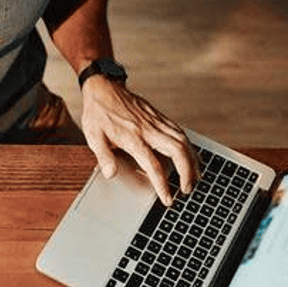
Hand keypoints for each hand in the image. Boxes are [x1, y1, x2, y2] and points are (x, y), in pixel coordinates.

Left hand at [80, 77, 197, 204]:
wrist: (104, 87)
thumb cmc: (98, 114)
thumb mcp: (93, 136)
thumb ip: (103, 156)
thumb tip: (110, 174)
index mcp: (133, 137)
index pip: (152, 164)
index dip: (162, 184)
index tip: (168, 199)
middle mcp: (149, 129)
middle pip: (178, 151)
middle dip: (187, 172)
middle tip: (187, 190)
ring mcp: (156, 122)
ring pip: (183, 141)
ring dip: (192, 161)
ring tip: (195, 178)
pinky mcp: (160, 117)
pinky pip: (180, 132)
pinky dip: (189, 146)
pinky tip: (191, 157)